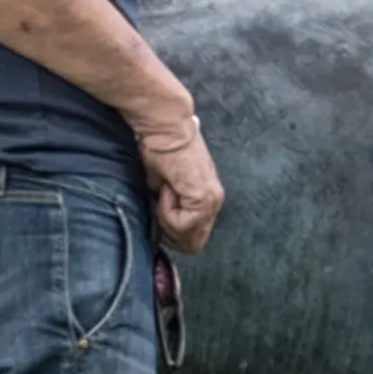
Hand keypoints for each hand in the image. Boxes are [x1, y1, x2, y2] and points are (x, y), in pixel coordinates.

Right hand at [137, 114, 222, 255]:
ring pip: (188, 238)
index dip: (171, 232)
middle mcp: (215, 202)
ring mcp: (212, 201)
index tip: (158, 209)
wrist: (165, 129)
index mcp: (207, 198)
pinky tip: (167, 188)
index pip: (193, 237)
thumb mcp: (163, 186)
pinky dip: (167, 212)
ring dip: (167, 221)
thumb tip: (157, 224)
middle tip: (158, 207)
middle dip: (170, 234)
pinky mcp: (204, 198)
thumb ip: (168, 207)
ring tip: (164, 193)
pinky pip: (182, 224)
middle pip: (194, 244)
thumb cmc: (160, 150)